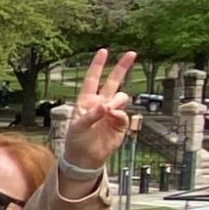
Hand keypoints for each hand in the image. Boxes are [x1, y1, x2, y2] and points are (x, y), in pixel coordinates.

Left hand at [62, 49, 136, 175]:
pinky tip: (112, 118)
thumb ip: (91, 115)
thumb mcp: (77, 127)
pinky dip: (119, 115)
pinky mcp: (120, 124)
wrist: (84, 158)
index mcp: (86, 101)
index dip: (97, 65)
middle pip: (113, 81)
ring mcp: (111, 113)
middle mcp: (100, 103)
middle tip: (132, 54)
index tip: (103, 51)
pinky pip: (123, 114)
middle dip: (122, 67)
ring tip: (109, 110)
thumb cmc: (76, 141)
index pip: (92, 79)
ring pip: (121, 97)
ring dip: (117, 100)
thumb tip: (106, 107)